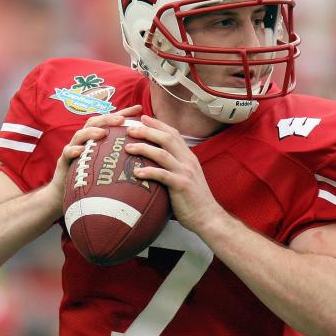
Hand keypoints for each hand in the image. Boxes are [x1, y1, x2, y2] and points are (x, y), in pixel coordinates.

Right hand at [46, 105, 142, 217]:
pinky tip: (81, 151)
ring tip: (102, 133)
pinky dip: (73, 150)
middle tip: (121, 120)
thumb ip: (124, 157)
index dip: (124, 113)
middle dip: (107, 119)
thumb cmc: (93, 180)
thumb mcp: (110, 167)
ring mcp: (73, 149)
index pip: (110, 122)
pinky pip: (67, 153)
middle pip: (95, 122)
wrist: (67, 195)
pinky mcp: (63, 162)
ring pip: (80, 135)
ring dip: (91, 132)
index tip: (139, 108)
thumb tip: (148, 153)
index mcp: (96, 139)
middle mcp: (84, 140)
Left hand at [124, 115, 227, 234]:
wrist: (208, 217)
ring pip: (162, 153)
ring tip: (128, 148)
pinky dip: (149, 172)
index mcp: (189, 157)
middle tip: (130, 129)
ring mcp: (185, 172)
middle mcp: (188, 161)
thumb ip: (174, 167)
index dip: (158, 124)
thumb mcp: (186, 177)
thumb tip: (156, 162)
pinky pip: (162, 175)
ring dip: (143, 148)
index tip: (143, 118)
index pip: (173, 134)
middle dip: (147, 131)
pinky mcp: (181, 185)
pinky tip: (136, 173)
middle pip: (166, 138)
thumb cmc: (193, 199)